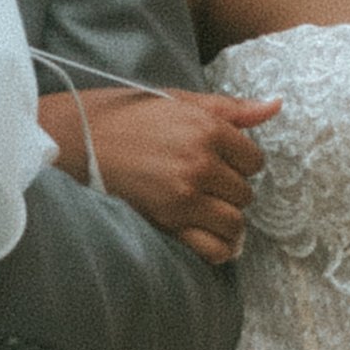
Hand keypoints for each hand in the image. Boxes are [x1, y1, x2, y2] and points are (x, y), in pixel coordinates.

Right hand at [35, 87, 280, 262]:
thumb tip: (276, 105)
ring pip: (235, 223)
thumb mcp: (178, 100)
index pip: (253, 159)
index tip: (217, 160)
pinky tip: (206, 234)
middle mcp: (199, 163)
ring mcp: (183, 197)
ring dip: (225, 219)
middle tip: (203, 182)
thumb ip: (230, 108)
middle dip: (228, 189)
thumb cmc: (124, 116)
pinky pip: (213, 249)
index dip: (238, 161)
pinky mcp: (166, 223)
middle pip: (245, 192)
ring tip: (204, 209)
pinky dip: (217, 247)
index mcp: (206, 128)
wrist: (73, 140)